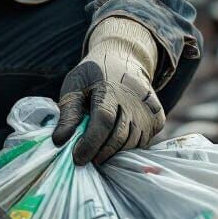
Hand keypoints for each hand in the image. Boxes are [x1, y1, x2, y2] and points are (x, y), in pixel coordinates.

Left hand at [54, 17, 163, 164]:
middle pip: (118, 136)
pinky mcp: (157, 120)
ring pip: (131, 143)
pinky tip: (113, 140)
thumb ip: (68, 113)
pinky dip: (126, 147)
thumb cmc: (94, 75)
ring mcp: (148, 111)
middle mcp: (134, 100)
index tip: (78, 158)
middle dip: (100, 152)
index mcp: (110, 89)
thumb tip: (59, 141)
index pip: (103, 121)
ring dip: (112, 151)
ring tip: (97, 150)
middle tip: (85, 159)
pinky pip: (141, 143)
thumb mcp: (74, 85)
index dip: (90, 143)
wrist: (124, 59)